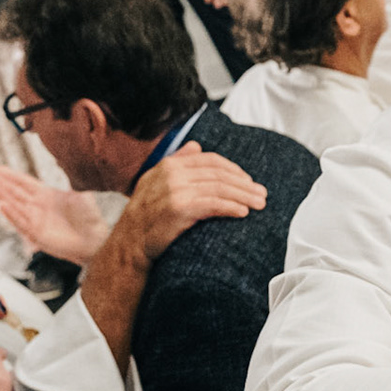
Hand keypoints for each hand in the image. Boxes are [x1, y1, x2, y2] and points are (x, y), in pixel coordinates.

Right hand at [0, 166, 108, 264]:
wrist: (95, 240)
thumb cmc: (89, 219)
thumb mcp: (79, 193)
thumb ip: (70, 179)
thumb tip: (68, 161)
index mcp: (46, 196)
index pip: (23, 183)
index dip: (8, 175)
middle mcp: (38, 207)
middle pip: (14, 192)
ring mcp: (36, 220)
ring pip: (14, 206)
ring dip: (1, 196)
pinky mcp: (37, 234)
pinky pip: (20, 222)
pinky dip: (11, 214)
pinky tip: (1, 205)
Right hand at [105, 142, 264, 265]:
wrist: (128, 244)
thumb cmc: (145, 217)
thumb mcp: (156, 183)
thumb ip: (177, 162)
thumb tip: (196, 146)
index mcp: (169, 164)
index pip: (210, 160)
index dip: (233, 169)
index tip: (248, 181)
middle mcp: (172, 173)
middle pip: (218, 174)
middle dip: (244, 184)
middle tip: (261, 194)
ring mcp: (174, 189)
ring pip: (219, 188)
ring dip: (243, 196)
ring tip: (259, 204)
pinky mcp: (179, 207)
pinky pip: (213, 204)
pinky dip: (231, 207)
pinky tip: (243, 212)